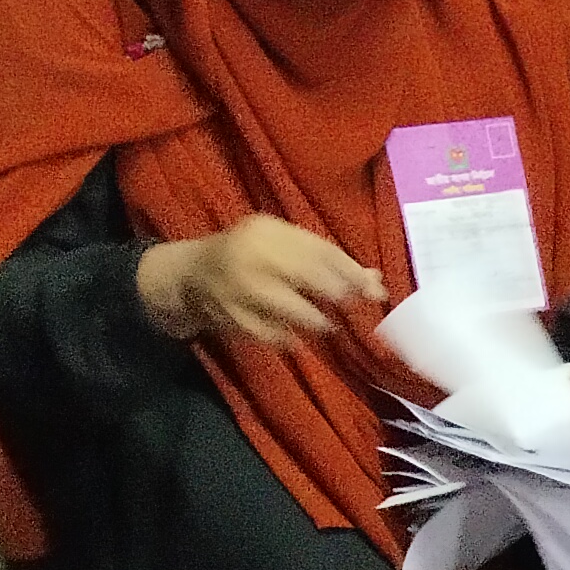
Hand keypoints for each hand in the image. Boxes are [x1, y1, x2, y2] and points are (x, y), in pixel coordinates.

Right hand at [138, 217, 387, 348]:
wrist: (192, 274)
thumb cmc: (249, 256)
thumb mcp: (283, 246)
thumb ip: (326, 259)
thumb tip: (375, 280)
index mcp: (267, 230)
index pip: (321, 250)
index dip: (352, 273)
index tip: (377, 293)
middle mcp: (253, 255)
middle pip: (311, 277)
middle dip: (339, 296)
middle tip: (351, 308)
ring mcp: (240, 288)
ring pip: (297, 311)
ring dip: (318, 321)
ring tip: (325, 324)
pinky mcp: (233, 317)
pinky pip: (275, 335)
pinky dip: (290, 338)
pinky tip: (294, 336)